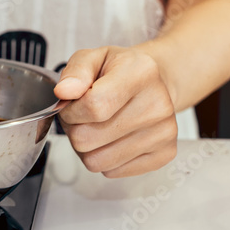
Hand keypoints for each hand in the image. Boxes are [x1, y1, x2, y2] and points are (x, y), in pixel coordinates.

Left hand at [54, 46, 177, 177]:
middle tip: (84, 116)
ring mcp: (164, 132)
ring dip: (88, 147)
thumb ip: (75, 71)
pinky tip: (113, 139)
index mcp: (141, 73)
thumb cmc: (122, 72)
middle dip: (75, 129)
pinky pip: (112, 172)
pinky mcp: (164, 154)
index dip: (71, 111)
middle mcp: (158, 104)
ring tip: (97, 126)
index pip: (93, 106)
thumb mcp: (94, 58)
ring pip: (96, 161)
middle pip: (88, 139)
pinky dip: (105, 158)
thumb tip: (64, 92)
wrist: (155, 83)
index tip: (72, 104)